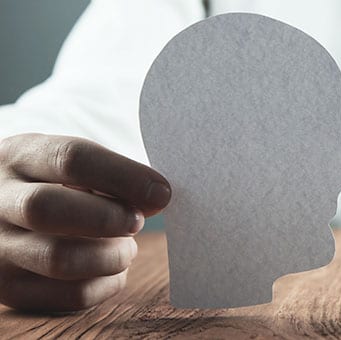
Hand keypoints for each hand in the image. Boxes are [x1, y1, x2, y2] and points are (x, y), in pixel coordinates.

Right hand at [0, 133, 170, 311]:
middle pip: (47, 209)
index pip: (71, 158)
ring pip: (58, 258)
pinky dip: (106, 284)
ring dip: (110, 256)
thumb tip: (156, 198)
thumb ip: (112, 176)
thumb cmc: (53, 184)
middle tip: (137, 223)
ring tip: (125, 247)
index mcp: (18, 156)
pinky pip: (68, 295)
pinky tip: (112, 270)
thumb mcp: (69, 165)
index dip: (124, 176)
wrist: (2, 214)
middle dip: (108, 219)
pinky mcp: (9, 288)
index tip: (161, 192)